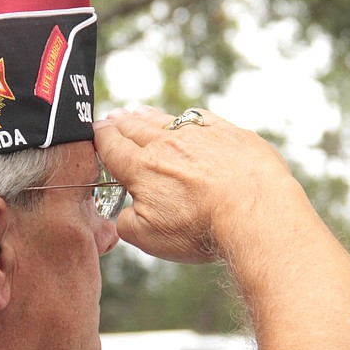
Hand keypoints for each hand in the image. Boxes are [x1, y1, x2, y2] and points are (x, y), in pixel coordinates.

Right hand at [93, 106, 294, 263]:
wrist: (254, 209)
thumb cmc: (201, 227)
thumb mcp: (149, 238)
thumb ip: (127, 223)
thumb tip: (125, 214)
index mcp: (142, 168)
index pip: (112, 146)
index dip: (100, 138)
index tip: (95, 131)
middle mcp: (166, 145)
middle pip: (135, 128)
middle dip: (120, 123)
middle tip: (112, 118)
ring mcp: (199, 135)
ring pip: (165, 120)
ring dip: (148, 116)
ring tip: (137, 112)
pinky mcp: (229, 133)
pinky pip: (201, 118)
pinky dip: (186, 117)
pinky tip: (186, 118)